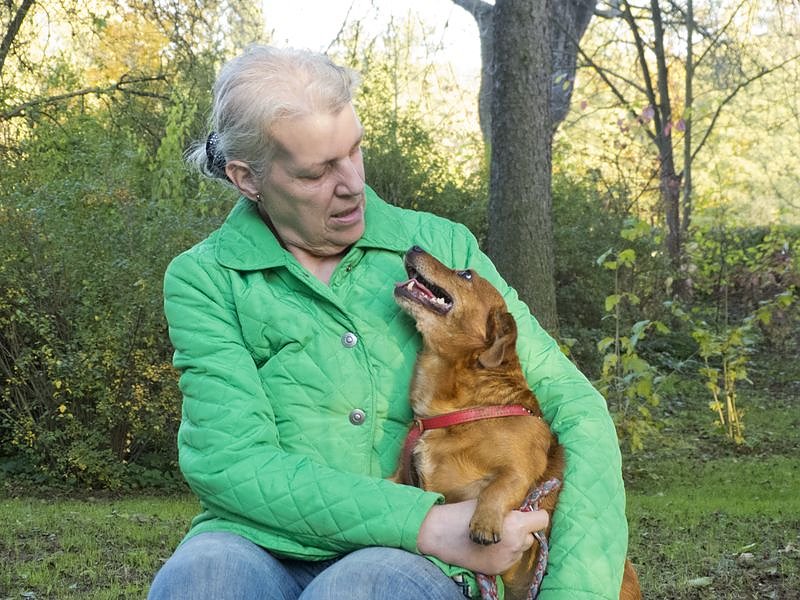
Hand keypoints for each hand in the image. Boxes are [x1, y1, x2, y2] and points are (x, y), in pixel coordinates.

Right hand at [417, 499, 548, 574]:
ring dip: (514, 541)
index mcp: (514, 524)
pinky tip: (488, 545)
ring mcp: (506, 560)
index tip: (523, 511)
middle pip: (532, 535)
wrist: (438, 535)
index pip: (542, 519)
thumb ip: (508, 506)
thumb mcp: (488, 501)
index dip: (534, 513)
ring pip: (522, 548)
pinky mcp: (497, 569)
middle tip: (503, 522)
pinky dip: (504, 552)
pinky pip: (510, 559)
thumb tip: (523, 505)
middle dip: (522, 528)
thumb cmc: (461, 513)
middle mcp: (514, 544)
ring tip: (494, 534)